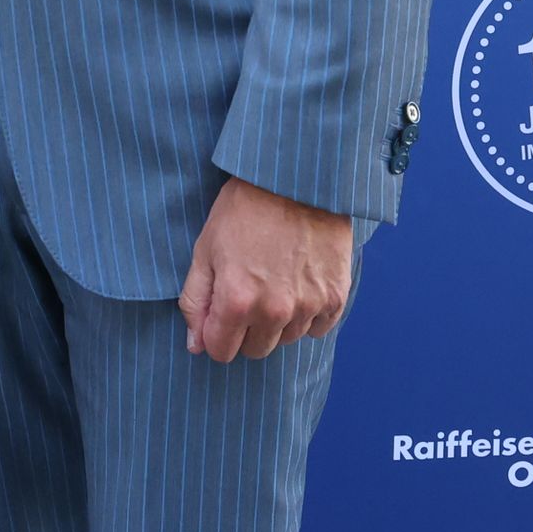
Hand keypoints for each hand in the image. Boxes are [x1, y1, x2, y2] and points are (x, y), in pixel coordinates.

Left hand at [177, 175, 353, 362]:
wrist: (295, 179)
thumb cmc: (244, 209)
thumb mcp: (205, 249)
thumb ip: (196, 302)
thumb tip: (196, 346)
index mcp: (236, 301)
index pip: (222, 352)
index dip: (216, 336)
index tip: (220, 315)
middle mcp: (274, 311)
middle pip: (255, 350)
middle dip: (245, 330)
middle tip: (248, 293)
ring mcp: (309, 306)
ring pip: (287, 339)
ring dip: (277, 322)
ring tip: (275, 282)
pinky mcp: (336, 296)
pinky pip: (319, 328)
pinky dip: (308, 315)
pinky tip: (299, 285)